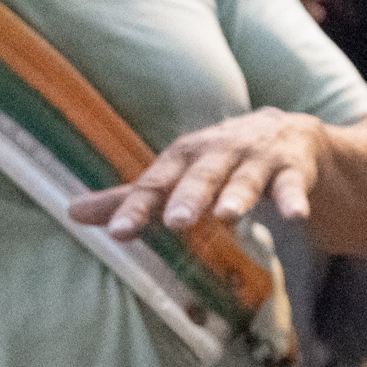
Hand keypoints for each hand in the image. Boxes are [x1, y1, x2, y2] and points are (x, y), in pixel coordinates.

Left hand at [69, 107, 324, 238]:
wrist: (290, 134)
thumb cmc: (222, 160)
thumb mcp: (178, 174)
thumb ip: (133, 196)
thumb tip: (71, 212)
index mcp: (185, 155)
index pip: (156, 182)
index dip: (137, 206)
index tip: (118, 232)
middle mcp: (219, 152)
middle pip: (201, 175)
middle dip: (189, 196)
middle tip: (176, 220)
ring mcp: (258, 158)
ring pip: (247, 177)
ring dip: (239, 193)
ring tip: (229, 214)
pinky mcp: (293, 167)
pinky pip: (293, 184)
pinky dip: (294, 198)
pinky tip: (296, 216)